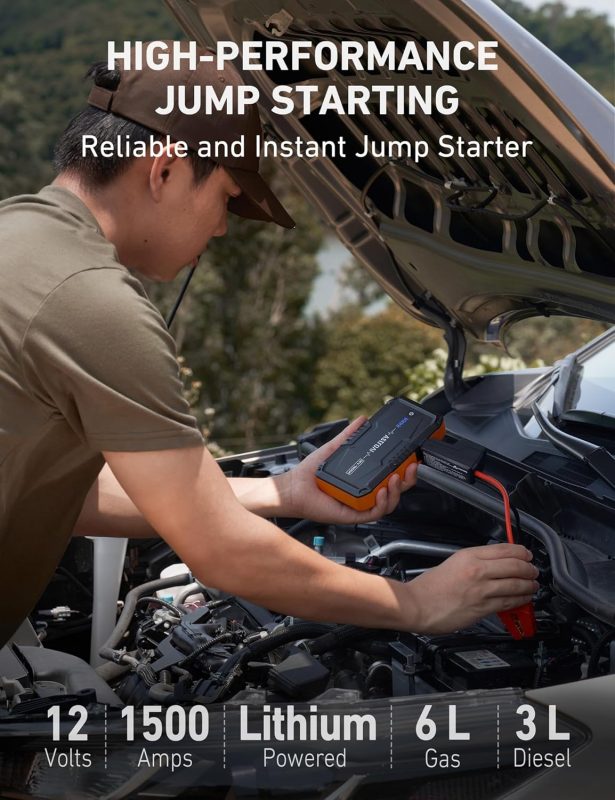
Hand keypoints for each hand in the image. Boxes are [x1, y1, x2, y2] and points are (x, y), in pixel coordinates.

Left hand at [283, 416, 417, 523]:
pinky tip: (382, 491)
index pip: (391, 477)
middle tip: (412, 466)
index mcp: (364, 481)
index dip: (405, 469)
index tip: (412, 457)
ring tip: (396, 477)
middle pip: (396, 491)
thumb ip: (349, 435)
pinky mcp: (353, 515)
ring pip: (389, 503)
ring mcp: (361, 505)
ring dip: (397, 491)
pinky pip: (374, 513)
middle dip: (408, 480)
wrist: (293, 488)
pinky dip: (382, 503)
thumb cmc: (310, 474)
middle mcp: (365, 494)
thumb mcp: (334, 449)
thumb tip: (362, 420)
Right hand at [403, 543, 538, 633]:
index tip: (527, 555)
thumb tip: (494, 564)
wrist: (416, 605)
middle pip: (515, 565)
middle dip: (530, 568)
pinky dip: (521, 600)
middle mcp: (477, 570)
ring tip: (533, 585)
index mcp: (469, 556)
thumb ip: (473, 562)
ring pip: (516, 584)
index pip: (505, 549)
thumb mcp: (452, 563)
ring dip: (529, 585)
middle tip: (534, 570)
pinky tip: (524, 599)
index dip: (522, 552)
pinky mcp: (482, 608)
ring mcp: (481, 590)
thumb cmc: (428, 587)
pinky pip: (509, 602)